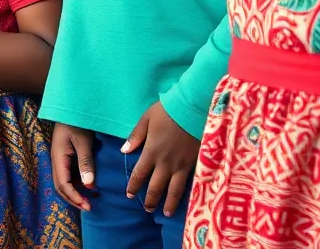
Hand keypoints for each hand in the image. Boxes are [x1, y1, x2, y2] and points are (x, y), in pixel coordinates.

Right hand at [51, 122, 96, 211]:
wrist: (72, 106)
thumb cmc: (77, 121)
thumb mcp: (83, 141)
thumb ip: (85, 162)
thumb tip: (89, 185)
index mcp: (58, 158)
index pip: (63, 184)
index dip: (74, 197)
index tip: (87, 206)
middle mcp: (56, 160)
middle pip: (60, 186)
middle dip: (73, 199)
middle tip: (88, 207)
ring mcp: (60, 158)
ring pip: (64, 182)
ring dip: (75, 192)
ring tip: (90, 200)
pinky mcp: (65, 155)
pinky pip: (69, 174)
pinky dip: (77, 183)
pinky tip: (88, 185)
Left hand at [122, 100, 199, 215]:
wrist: (193, 107)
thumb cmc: (168, 110)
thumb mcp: (147, 118)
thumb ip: (136, 136)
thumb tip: (124, 151)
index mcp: (151, 151)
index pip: (139, 174)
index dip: (134, 186)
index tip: (130, 195)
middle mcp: (166, 163)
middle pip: (156, 187)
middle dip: (151, 200)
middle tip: (148, 209)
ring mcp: (182, 165)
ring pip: (174, 190)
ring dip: (169, 203)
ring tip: (166, 213)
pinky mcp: (195, 163)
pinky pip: (189, 183)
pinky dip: (186, 194)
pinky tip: (186, 200)